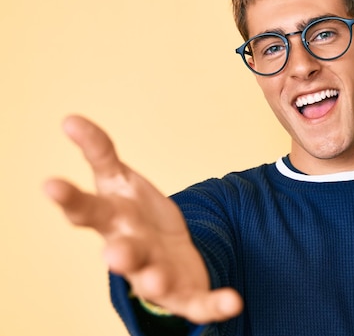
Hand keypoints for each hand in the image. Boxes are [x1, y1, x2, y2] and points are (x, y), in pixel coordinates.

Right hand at [45, 115, 242, 322]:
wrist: (164, 255)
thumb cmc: (134, 216)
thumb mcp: (118, 181)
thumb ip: (99, 153)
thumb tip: (69, 118)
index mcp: (112, 222)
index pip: (87, 209)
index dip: (69, 199)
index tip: (50, 184)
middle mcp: (130, 252)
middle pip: (121, 253)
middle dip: (118, 254)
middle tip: (113, 254)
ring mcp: (156, 275)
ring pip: (153, 281)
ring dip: (155, 280)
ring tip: (157, 279)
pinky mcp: (185, 294)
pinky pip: (200, 302)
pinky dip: (215, 304)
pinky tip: (234, 302)